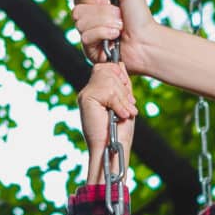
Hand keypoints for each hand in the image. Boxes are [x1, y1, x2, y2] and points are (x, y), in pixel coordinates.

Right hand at [73, 0, 162, 72]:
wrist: (146, 40)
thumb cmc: (140, 18)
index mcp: (96, 5)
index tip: (109, 1)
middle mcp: (91, 20)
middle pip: (77, 11)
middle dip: (102, 12)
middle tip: (119, 16)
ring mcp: (90, 36)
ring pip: (81, 24)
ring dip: (105, 23)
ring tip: (119, 28)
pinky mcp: (91, 51)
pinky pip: (86, 38)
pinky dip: (103, 34)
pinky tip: (115, 37)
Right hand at [78, 60, 137, 176]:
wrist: (113, 150)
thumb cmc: (120, 132)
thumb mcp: (124, 103)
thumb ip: (121, 84)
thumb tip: (118, 63)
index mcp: (96, 91)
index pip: (107, 68)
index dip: (121, 78)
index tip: (128, 99)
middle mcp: (88, 91)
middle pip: (108, 70)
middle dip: (124, 89)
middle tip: (128, 108)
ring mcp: (85, 95)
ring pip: (110, 79)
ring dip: (123, 99)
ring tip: (124, 114)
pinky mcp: (86, 100)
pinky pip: (108, 90)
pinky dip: (119, 104)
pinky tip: (120, 115)